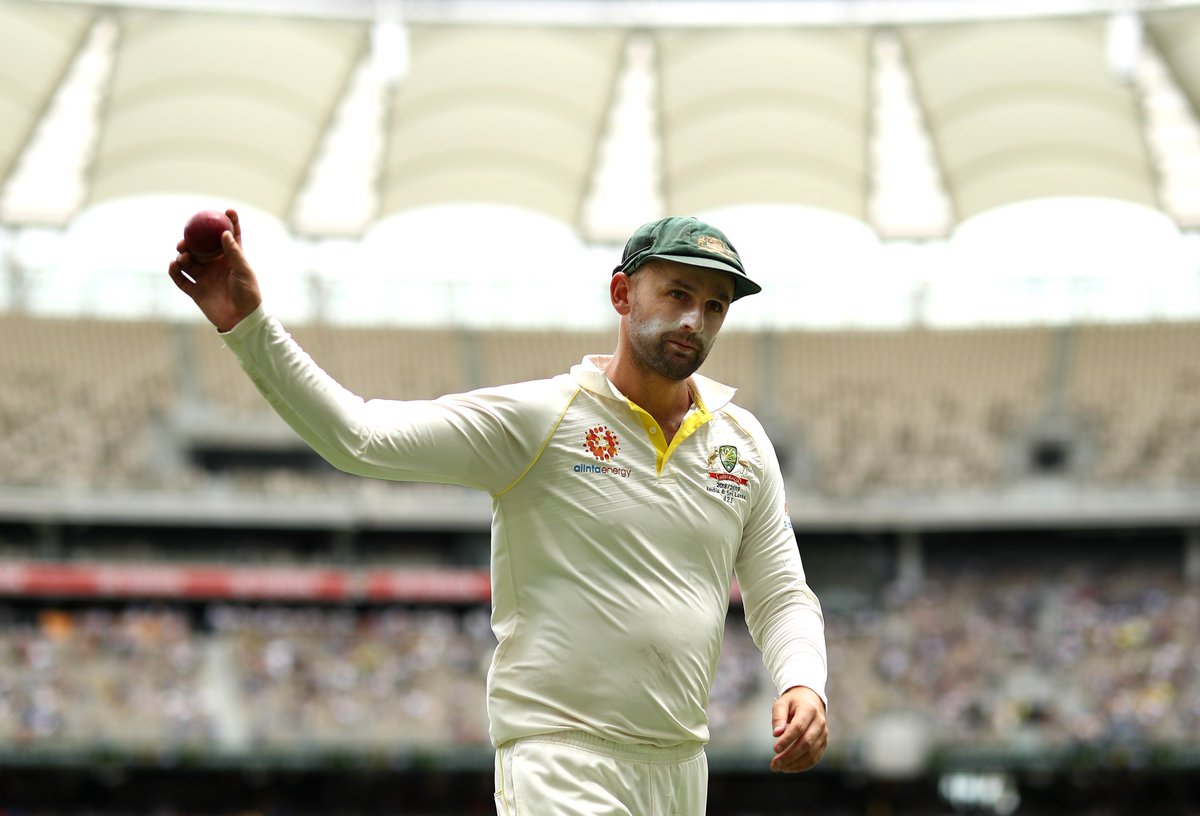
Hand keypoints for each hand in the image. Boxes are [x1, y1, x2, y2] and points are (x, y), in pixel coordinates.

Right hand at [168, 208, 262, 331]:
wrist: (241, 321)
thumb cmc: (249, 295)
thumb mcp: (244, 272)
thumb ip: (234, 253)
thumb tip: (225, 233)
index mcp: (231, 260)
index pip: (229, 237)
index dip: (229, 222)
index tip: (227, 210)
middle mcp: (216, 266)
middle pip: (201, 247)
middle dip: (192, 239)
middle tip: (187, 238)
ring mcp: (205, 278)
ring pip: (188, 261)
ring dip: (182, 255)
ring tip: (183, 256)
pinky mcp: (196, 291)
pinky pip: (181, 279)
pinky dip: (175, 271)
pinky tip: (174, 265)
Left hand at [769, 685, 827, 772]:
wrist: (811, 699)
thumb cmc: (793, 702)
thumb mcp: (782, 703)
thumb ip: (778, 716)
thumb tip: (776, 734)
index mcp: (809, 710)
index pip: (799, 728)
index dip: (787, 740)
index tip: (774, 749)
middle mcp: (819, 722)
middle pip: (806, 743)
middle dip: (789, 755)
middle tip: (774, 764)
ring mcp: (823, 733)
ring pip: (812, 753)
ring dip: (795, 763)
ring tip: (779, 767)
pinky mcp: (824, 742)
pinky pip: (815, 757)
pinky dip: (802, 765)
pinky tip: (789, 768)